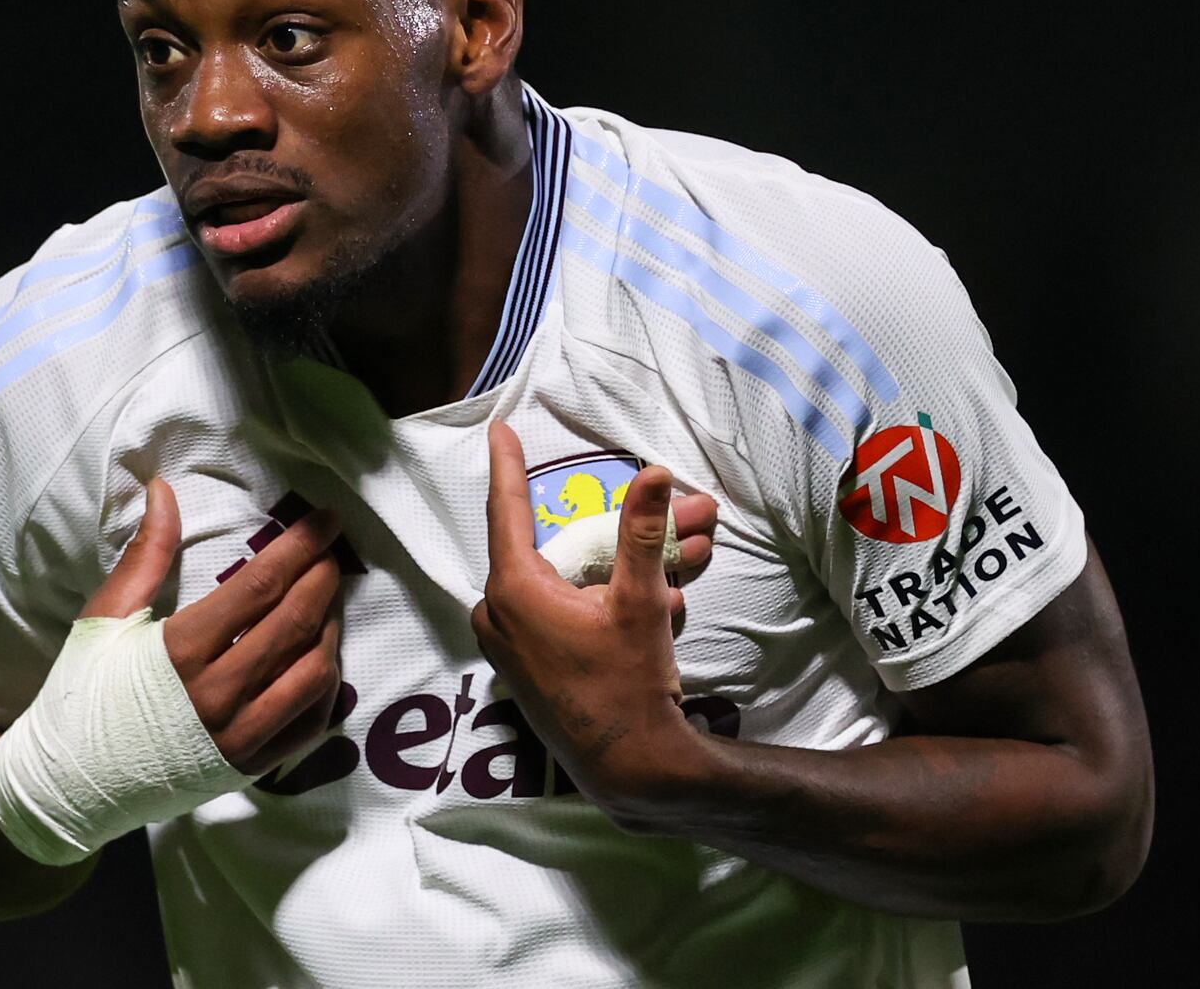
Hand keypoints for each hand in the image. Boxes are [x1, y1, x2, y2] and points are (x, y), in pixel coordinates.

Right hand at [85, 479, 344, 775]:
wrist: (73, 784)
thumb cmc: (83, 693)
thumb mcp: (105, 618)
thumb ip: (146, 554)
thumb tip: (164, 489)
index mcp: (180, 650)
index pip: (260, 586)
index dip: (300, 547)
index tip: (325, 520)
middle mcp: (218, 694)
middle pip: (296, 624)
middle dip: (323, 578)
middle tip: (332, 551)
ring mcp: (240, 736)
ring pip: (315, 672)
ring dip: (330, 628)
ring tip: (325, 602)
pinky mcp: (251, 767)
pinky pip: (313, 722)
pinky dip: (328, 684)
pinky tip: (321, 657)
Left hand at [470, 422, 718, 823]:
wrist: (631, 769)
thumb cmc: (629, 684)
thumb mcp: (640, 602)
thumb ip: (643, 533)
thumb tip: (655, 475)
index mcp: (513, 589)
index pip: (508, 509)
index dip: (509, 465)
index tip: (501, 430)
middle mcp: (501, 613)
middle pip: (569, 549)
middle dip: (633, 530)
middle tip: (692, 513)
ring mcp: (514, 643)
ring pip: (578, 583)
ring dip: (635, 569)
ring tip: (698, 554)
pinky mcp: (531, 665)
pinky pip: (572, 614)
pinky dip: (614, 603)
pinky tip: (671, 600)